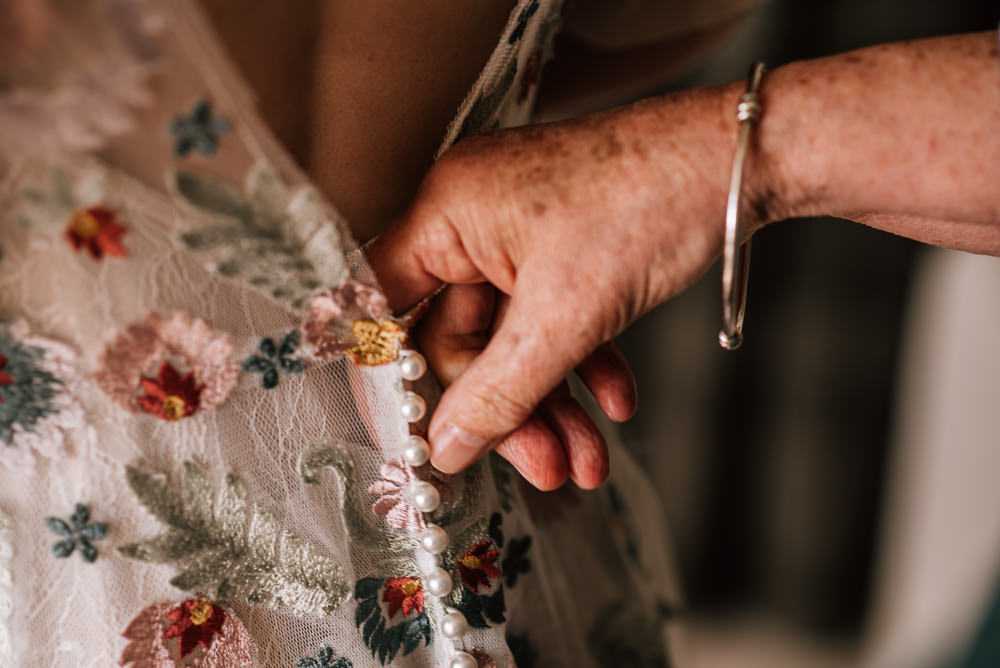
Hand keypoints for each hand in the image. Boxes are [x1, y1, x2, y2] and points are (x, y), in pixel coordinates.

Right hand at [368, 84, 749, 488]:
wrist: (741, 163)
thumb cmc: (647, 203)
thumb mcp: (564, 316)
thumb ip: (498, 391)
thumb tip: (446, 448)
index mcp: (448, 213)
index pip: (386, 305)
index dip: (394, 376)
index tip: (419, 440)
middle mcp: (475, 218)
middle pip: (462, 337)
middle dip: (509, 410)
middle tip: (547, 467)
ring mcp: (522, 232)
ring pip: (515, 338)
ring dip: (550, 402)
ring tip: (588, 459)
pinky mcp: (565, 245)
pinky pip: (555, 318)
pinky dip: (581, 362)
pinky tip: (615, 400)